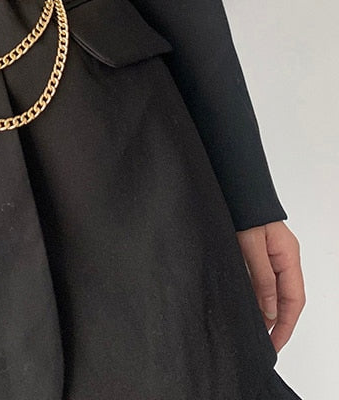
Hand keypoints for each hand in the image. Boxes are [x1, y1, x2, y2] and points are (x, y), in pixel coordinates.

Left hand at [236, 221, 304, 350]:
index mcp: (288, 257)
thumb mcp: (251, 245)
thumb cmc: (244, 209)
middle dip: (279, 323)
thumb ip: (261, 277)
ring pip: (275, 290)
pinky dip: (259, 295)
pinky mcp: (259, 250)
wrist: (236, 186)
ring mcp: (273, 254)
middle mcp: (284, 258)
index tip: (275, 344)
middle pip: (288, 298)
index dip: (286, 325)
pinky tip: (249, 304)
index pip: (294, 300)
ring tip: (256, 329)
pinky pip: (264, 279)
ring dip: (268, 310)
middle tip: (265, 343)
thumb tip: (270, 310)